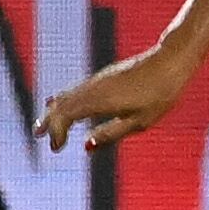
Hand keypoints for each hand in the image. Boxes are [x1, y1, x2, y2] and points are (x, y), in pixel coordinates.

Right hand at [36, 42, 197, 149]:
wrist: (171, 62)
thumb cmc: (159, 95)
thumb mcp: (139, 122)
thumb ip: (110, 134)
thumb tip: (86, 146)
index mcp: (100, 100)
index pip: (66, 115)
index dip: (56, 131)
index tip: (55, 147)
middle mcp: (95, 87)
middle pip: (62, 103)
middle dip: (48, 120)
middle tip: (37, 135)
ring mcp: (99, 80)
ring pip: (69, 94)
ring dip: (56, 109)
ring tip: (45, 123)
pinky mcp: (105, 76)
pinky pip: (79, 89)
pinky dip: (68, 100)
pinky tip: (63, 103)